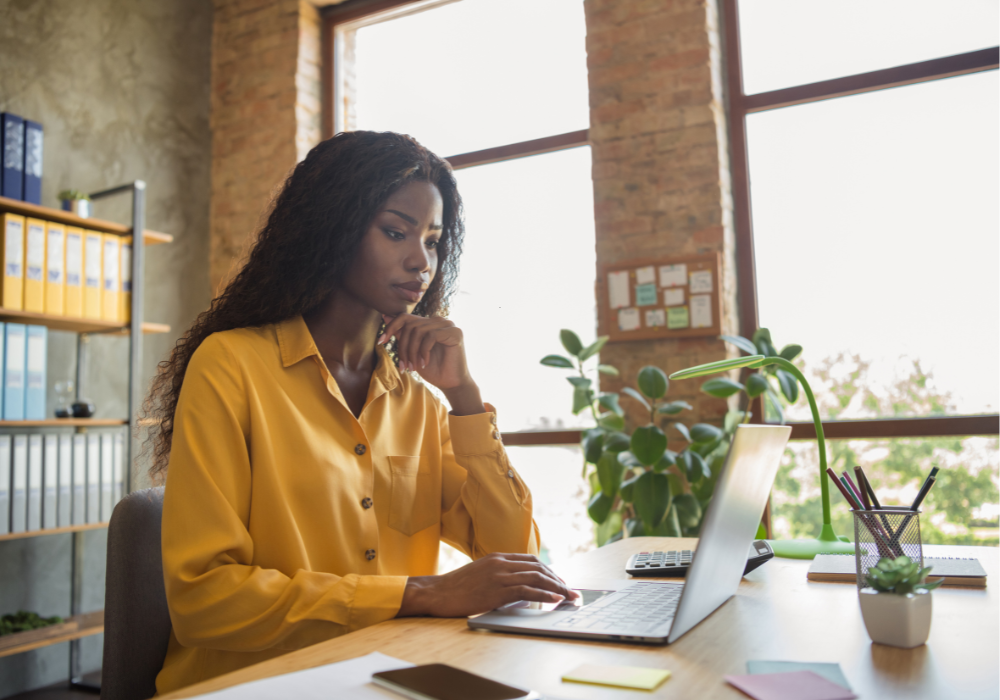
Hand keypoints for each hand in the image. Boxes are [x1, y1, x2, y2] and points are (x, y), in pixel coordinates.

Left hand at [379, 314, 476, 395]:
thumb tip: (385, 316)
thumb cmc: (432, 369)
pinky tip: (425, 363)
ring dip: (412, 352)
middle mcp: (438, 321)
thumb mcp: (411, 351)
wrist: (451, 383)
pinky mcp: (455, 332)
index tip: (380, 341)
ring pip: (419, 331)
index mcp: (428, 323)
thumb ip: (402, 334)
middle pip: (410, 326)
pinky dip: (424, 351)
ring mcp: (448, 325)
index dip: (391, 327)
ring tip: (414, 367)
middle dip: (403, 348)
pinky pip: (431, 336)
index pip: (405, 317)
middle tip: (404, 366)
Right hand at [397, 553, 579, 617]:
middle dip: (557, 579)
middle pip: (538, 567)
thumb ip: (498, 575)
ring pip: (536, 577)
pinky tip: (555, 599)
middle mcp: (500, 562)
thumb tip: (519, 588)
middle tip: (570, 591)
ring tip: (569, 597)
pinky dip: (545, 594)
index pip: (530, 560)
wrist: (436, 593)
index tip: (559, 581)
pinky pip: (527, 589)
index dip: (548, 570)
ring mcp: (499, 575)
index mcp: (497, 557)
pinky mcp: (497, 590)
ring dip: (557, 587)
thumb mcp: (479, 574)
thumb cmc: (456, 588)